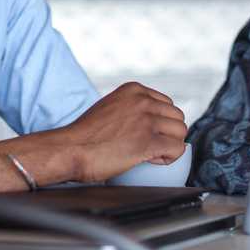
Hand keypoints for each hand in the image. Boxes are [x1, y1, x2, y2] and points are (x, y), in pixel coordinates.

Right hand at [61, 82, 187, 182]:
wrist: (69, 149)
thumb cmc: (85, 135)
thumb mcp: (110, 106)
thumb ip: (129, 107)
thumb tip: (147, 120)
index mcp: (134, 90)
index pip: (167, 104)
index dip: (160, 122)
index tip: (147, 134)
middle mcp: (142, 100)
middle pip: (177, 117)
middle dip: (168, 134)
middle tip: (151, 146)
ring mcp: (146, 120)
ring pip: (180, 132)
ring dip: (170, 145)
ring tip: (151, 154)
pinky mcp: (147, 141)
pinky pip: (177, 149)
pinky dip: (169, 158)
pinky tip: (152, 160)